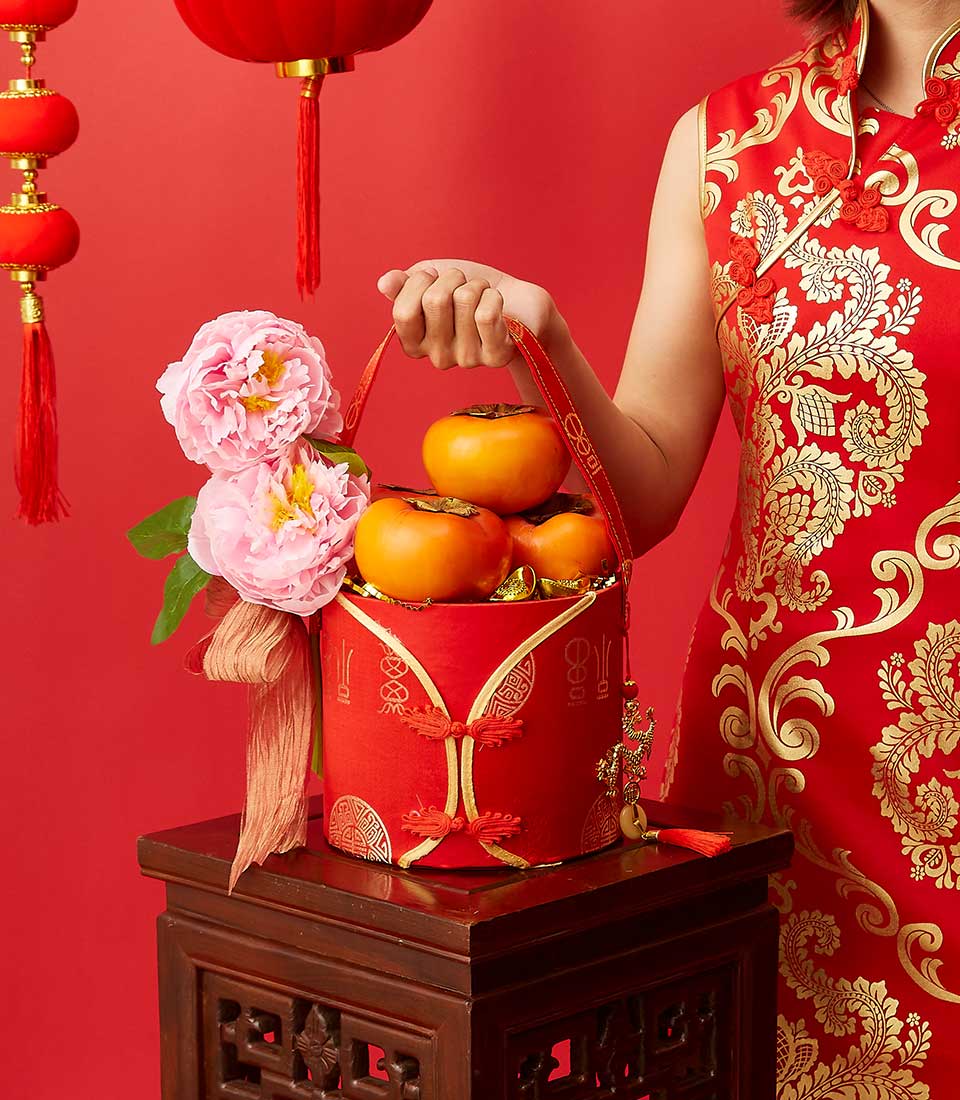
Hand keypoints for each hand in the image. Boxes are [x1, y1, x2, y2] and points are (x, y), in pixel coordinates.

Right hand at [377, 259, 557, 369]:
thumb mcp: (430, 280)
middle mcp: (437, 357)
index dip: (419, 281)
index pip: (402, 312)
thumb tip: (385, 284)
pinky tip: (497, 304)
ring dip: (476, 285)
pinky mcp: (495, 356)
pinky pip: (486, 314)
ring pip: (464, 301)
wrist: (515, 298)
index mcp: (414, 343)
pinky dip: (493, 296)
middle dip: (452, 278)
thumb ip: (404, 283)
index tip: (433, 277)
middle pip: (434, 301)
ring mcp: (466, 360)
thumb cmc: (468, 289)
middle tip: (462, 284)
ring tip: (481, 294)